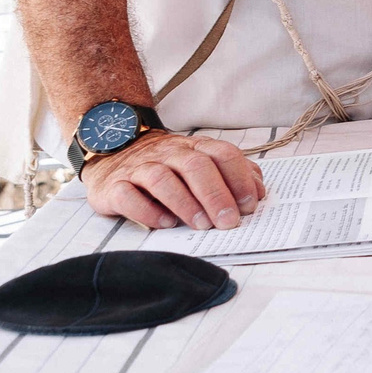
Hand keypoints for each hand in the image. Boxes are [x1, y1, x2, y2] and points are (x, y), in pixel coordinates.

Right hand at [81, 130, 264, 230]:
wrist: (114, 152)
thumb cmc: (167, 165)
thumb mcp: (200, 163)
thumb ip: (231, 174)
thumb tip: (257, 193)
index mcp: (194, 147)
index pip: (223, 154)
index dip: (239, 178)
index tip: (250, 205)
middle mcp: (168, 153)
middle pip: (195, 166)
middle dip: (216, 195)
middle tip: (228, 222)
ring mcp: (139, 168)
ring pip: (162, 179)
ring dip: (185, 203)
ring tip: (201, 225)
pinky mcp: (113, 186)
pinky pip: (128, 196)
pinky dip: (147, 211)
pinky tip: (165, 223)